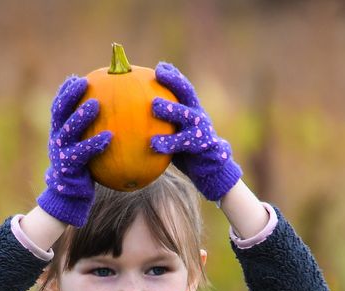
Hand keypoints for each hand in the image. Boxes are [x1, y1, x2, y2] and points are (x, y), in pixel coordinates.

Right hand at [36, 75, 112, 226]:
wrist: (69, 197)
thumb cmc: (83, 169)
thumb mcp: (83, 148)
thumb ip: (91, 133)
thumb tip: (117, 115)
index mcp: (58, 132)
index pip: (58, 107)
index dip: (64, 92)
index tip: (76, 78)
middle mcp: (56, 140)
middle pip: (59, 113)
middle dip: (69, 96)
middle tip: (83, 82)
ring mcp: (60, 153)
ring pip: (68, 130)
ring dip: (80, 115)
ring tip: (96, 104)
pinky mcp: (68, 168)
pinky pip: (83, 153)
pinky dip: (95, 143)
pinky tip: (110, 136)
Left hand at [150, 62, 242, 201]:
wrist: (211, 170)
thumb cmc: (186, 151)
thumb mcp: (176, 133)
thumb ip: (162, 124)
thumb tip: (133, 117)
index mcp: (192, 109)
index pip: (183, 88)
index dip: (174, 75)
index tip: (160, 66)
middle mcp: (198, 115)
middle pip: (188, 92)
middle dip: (175, 81)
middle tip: (159, 74)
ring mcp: (201, 130)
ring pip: (186, 115)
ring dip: (171, 108)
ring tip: (154, 105)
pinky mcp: (201, 146)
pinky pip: (182, 143)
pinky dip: (167, 143)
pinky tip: (153, 144)